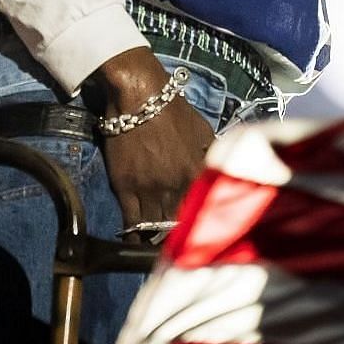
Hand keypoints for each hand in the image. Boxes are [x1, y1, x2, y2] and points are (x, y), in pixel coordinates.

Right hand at [92, 47, 215, 239]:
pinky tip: (136, 241)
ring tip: (157, 246)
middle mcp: (175, 186)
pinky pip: (130, 222)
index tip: (200, 234)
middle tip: (176, 245)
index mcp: (197, 172)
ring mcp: (149, 189)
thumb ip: (211, 157)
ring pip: (154, 227)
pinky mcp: (124, 187)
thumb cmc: (173, 110)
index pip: (202, 210)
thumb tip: (219, 174)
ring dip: (156, 239)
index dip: (201, 225)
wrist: (139, 97)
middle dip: (178, 237)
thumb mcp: (204, 132)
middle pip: (178, 224)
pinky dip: (134, 235)